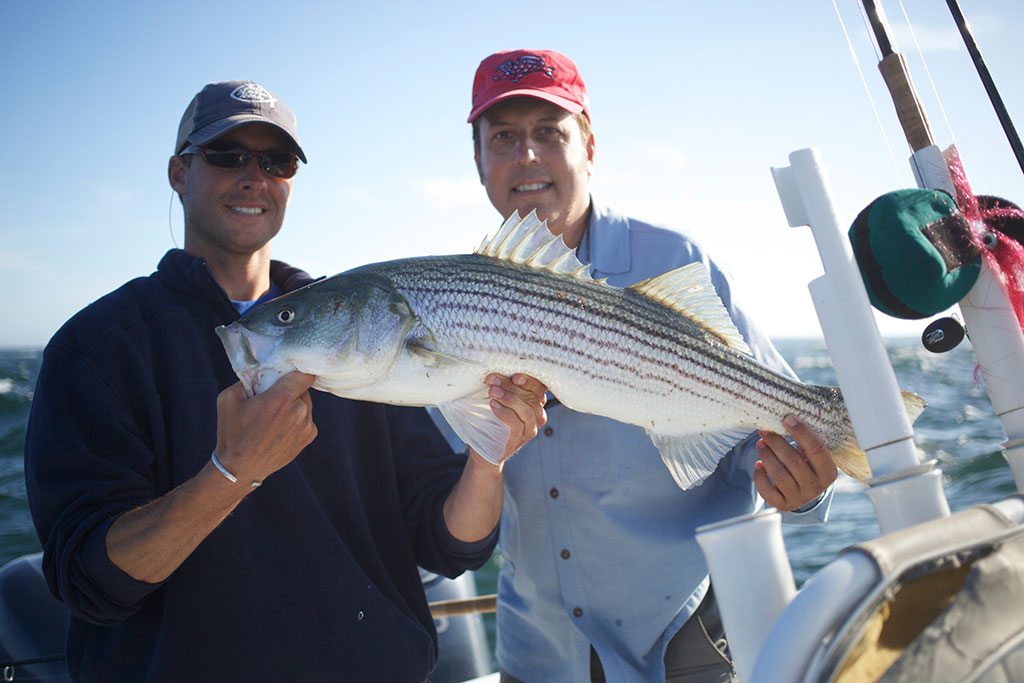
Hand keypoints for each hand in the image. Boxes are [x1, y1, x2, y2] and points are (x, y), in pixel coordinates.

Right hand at [214, 371, 317, 485]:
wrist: (240, 468)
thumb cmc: (232, 433)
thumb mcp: (228, 399)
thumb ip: (247, 380)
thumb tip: (260, 372)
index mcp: (280, 399)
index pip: (304, 374)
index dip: (297, 371)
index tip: (288, 373)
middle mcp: (299, 411)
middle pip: (302, 389)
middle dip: (289, 390)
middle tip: (272, 398)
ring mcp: (306, 426)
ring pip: (305, 404)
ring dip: (294, 405)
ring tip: (274, 417)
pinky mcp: (309, 437)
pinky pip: (306, 419)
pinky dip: (296, 420)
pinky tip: (279, 428)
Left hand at [483, 373, 547, 462]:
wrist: (483, 446)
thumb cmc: (490, 418)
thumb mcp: (498, 398)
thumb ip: (503, 386)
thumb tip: (496, 371)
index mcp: (535, 402)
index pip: (540, 387)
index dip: (529, 380)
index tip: (514, 375)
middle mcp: (537, 415)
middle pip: (531, 396)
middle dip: (510, 385)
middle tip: (492, 380)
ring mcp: (530, 429)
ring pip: (527, 409)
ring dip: (509, 398)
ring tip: (492, 392)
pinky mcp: (519, 439)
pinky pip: (517, 424)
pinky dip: (504, 412)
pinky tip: (493, 405)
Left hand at [754, 414, 836, 511]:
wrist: (805, 492)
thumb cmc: (808, 466)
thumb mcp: (813, 456)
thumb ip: (804, 442)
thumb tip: (785, 419)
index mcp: (828, 472)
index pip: (816, 449)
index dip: (801, 432)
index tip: (787, 418)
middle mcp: (816, 487)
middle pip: (793, 461)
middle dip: (776, 443)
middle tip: (765, 431)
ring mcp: (799, 498)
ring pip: (779, 475)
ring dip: (766, 456)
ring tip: (760, 443)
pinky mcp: (783, 504)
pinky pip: (767, 491)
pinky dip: (760, 476)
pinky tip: (758, 464)